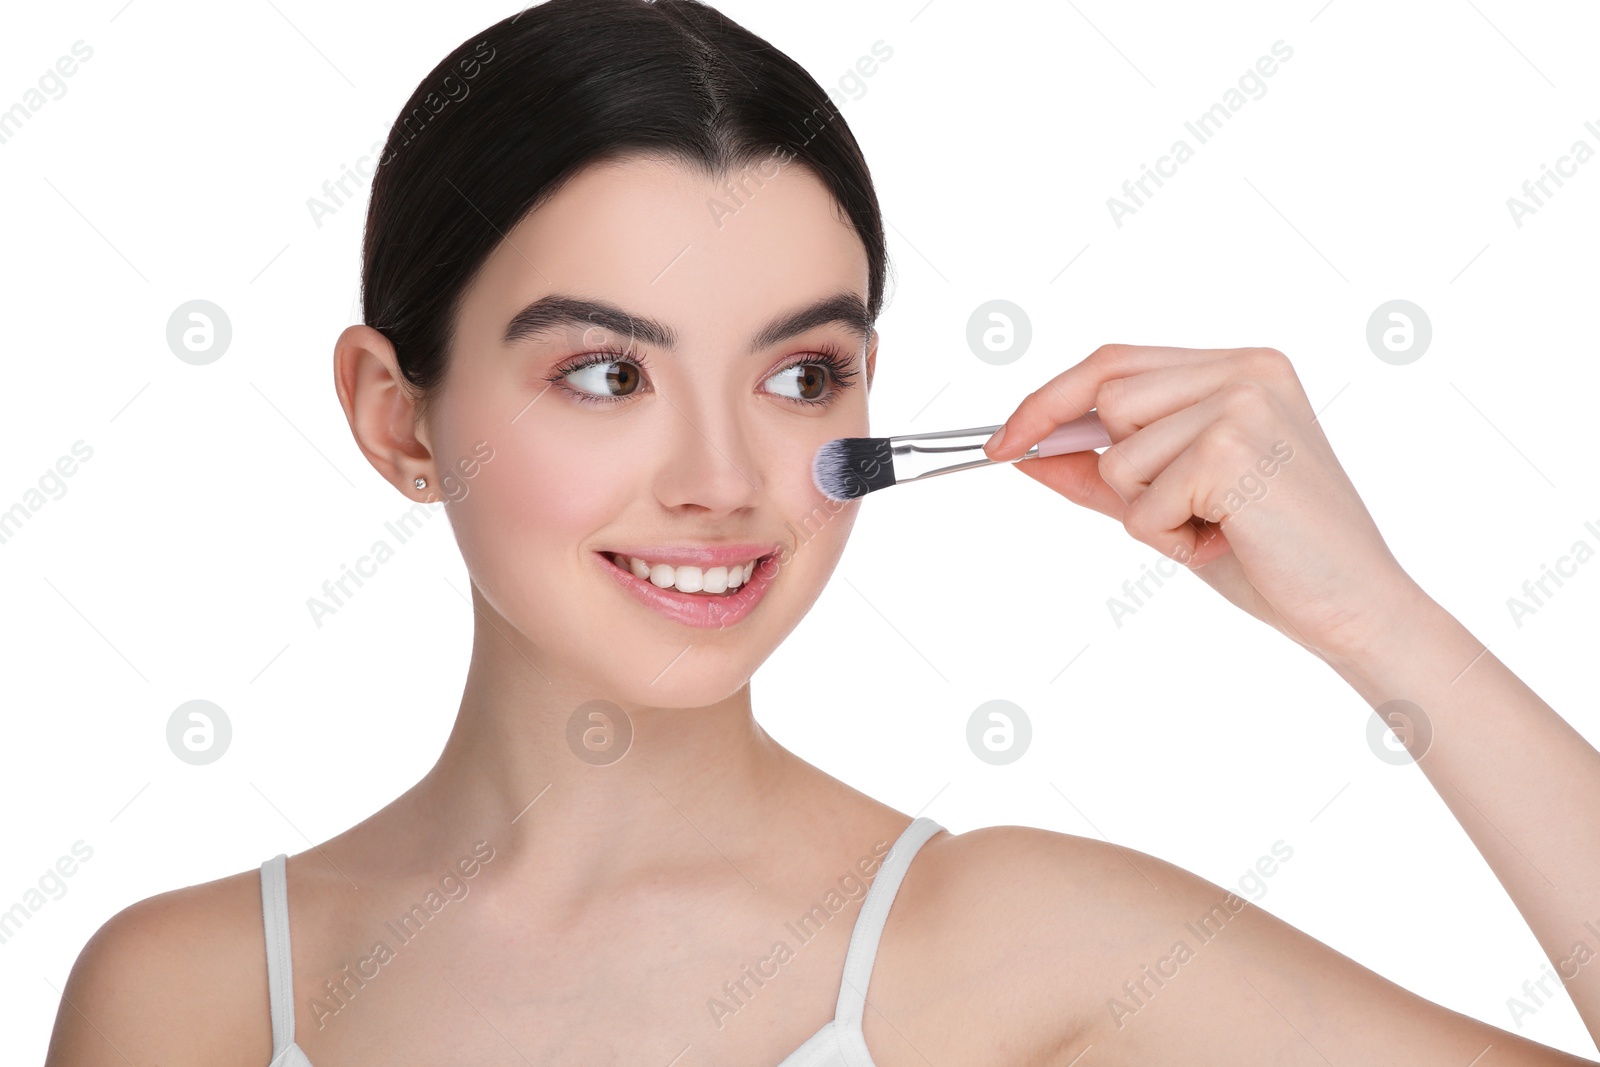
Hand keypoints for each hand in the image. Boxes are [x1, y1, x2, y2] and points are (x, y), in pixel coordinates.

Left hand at [983, 344, 1427, 660]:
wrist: (1356, 607)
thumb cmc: (1274, 556)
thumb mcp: (1173, 502)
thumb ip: (1103, 471)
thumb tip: (1027, 455)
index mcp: (1240, 367)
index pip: (1112, 363)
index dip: (1048, 401)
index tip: (1002, 442)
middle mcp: (1245, 369)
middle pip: (1105, 398)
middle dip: (1115, 469)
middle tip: (1182, 513)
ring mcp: (1241, 403)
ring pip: (1116, 454)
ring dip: (1147, 509)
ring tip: (1214, 526)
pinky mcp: (1232, 449)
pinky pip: (1139, 502)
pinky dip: (1166, 537)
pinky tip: (1226, 540)